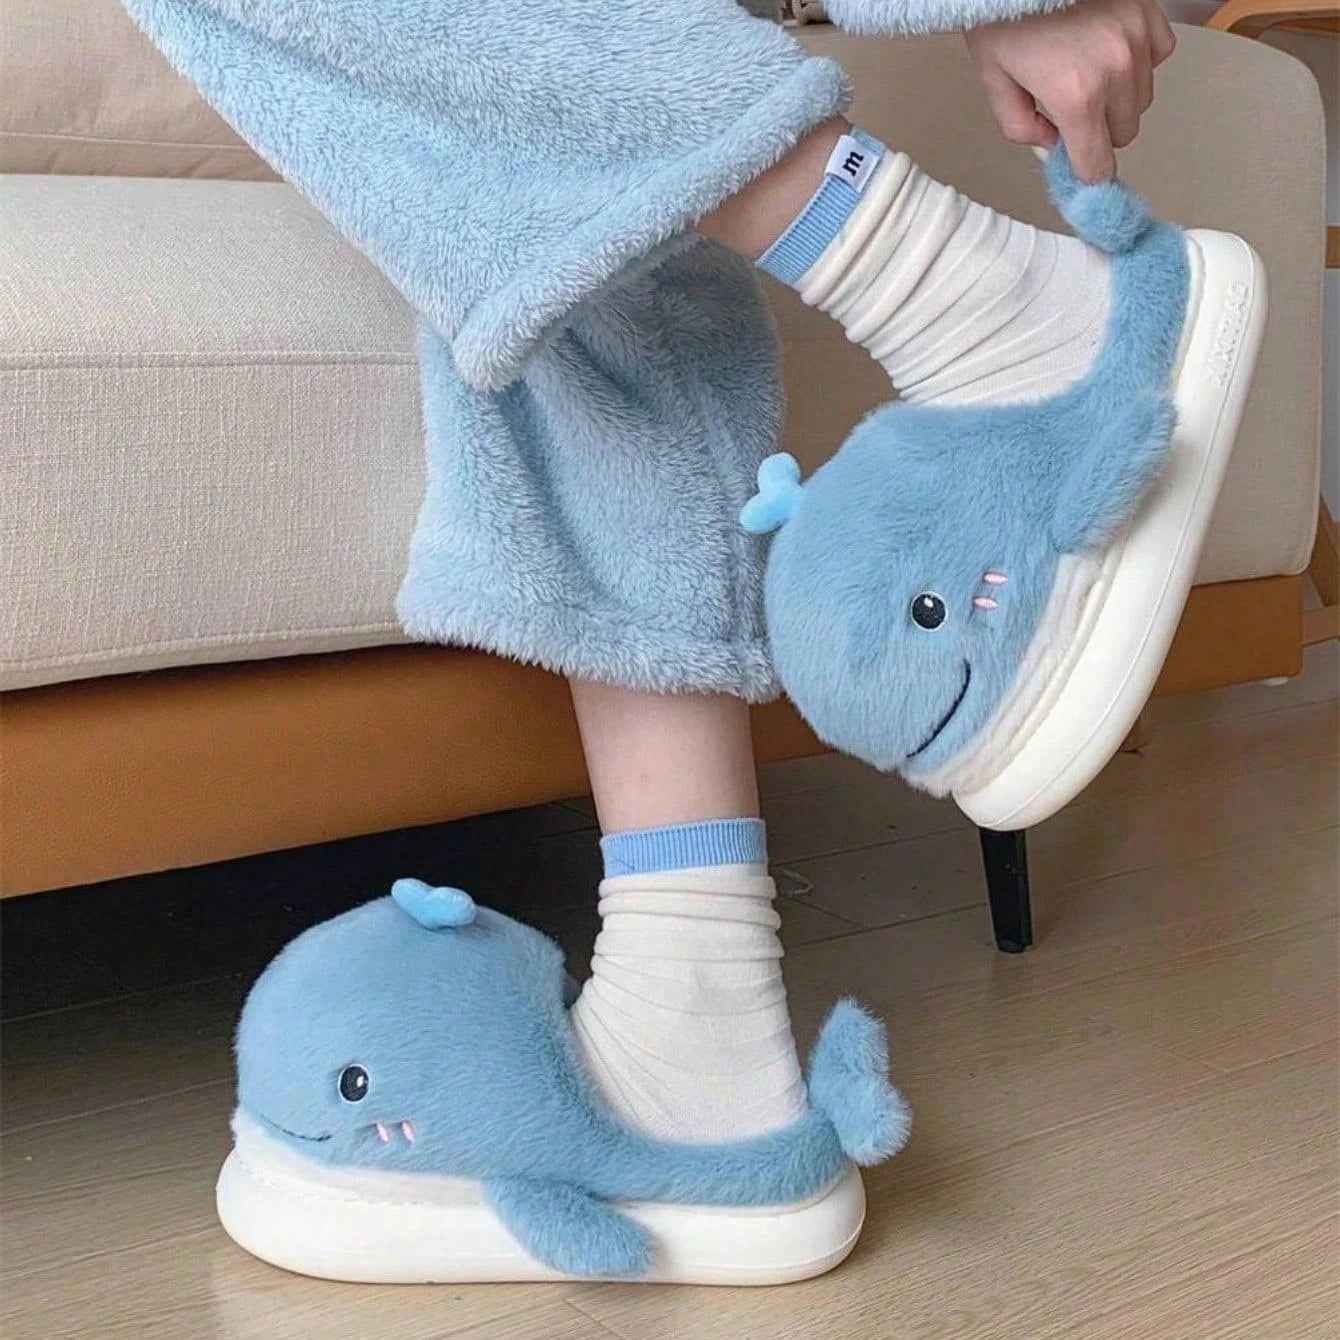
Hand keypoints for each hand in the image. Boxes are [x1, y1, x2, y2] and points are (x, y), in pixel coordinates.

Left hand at [964, 0, 1175, 181]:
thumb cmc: (1003, 19)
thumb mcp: (994, 83)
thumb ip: (1021, 129)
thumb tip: (1052, 144)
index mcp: (1075, 98)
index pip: (1098, 165)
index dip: (1087, 173)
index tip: (1079, 169)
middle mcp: (1116, 72)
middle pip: (1124, 133)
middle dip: (1099, 131)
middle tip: (1072, 109)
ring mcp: (1137, 41)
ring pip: (1142, 98)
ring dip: (1119, 97)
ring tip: (1087, 71)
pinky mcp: (1150, 14)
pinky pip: (1158, 57)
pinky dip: (1139, 61)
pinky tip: (1110, 48)